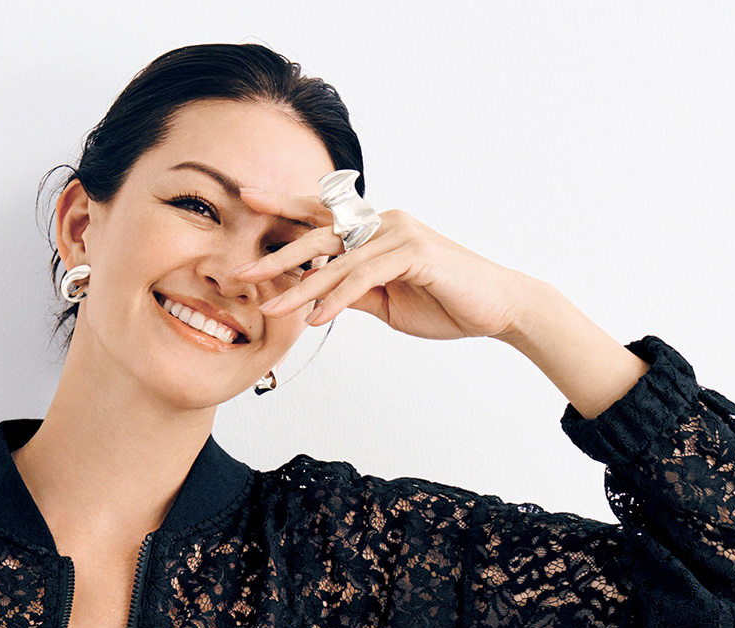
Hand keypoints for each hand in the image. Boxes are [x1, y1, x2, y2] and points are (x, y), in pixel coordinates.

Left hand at [233, 189, 538, 341]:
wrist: (494, 308)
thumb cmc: (443, 300)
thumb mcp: (384, 300)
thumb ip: (352, 291)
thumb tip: (317, 297)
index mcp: (374, 230)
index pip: (322, 217)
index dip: (284, 208)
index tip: (247, 202)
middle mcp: (383, 222)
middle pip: (320, 233)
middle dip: (277, 256)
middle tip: (241, 273)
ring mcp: (399, 233)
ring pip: (338, 259)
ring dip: (301, 288)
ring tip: (270, 311)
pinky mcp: (414, 253)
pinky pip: (365, 276)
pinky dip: (338, 298)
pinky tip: (315, 317)